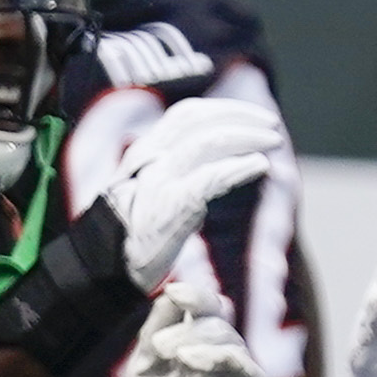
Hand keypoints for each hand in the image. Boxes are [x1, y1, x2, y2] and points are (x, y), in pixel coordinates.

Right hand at [103, 96, 290, 287]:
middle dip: (240, 117)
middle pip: (198, 121)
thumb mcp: (150, 188)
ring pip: (207, 143)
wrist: (104, 267)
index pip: (186, 114)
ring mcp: (158, 181)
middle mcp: (149, 158)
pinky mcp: (170, 207)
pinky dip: (239, 168)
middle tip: (272, 125)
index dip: (224, 109)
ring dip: (246, 138)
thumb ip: (176, 169)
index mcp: (145, 151)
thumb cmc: (134, 231)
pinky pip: (210, 178)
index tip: (253, 116)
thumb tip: (218, 160)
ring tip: (273, 143)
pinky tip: (259, 166)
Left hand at [118, 267, 265, 376]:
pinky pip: (247, 368)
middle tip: (161, 347)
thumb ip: (155, 331)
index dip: (194, 295)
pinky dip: (222, 358)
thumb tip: (168, 294)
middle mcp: (222, 350)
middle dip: (187, 328)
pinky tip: (194, 361)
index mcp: (198, 339)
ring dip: (200, 341)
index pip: (206, 306)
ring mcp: (239, 372)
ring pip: (229, 339)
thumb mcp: (144, 368)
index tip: (174, 293)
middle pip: (217, 319)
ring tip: (175, 357)